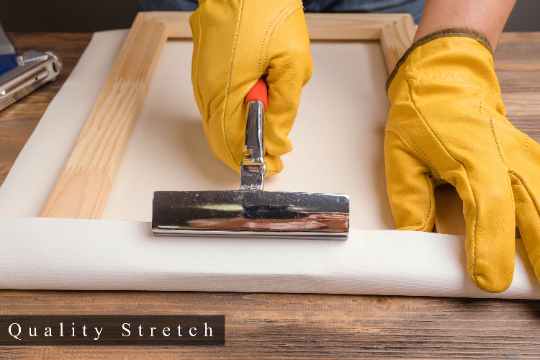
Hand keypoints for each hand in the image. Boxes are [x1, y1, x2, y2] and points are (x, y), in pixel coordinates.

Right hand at [190, 0, 312, 174]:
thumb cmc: (266, 10)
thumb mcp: (291, 63)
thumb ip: (283, 108)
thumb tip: (275, 141)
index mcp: (223, 90)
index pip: (233, 144)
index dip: (254, 162)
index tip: (274, 166)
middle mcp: (205, 89)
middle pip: (220, 139)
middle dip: (248, 154)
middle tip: (274, 157)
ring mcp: (201, 79)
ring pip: (217, 124)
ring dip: (242, 136)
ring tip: (270, 136)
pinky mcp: (204, 71)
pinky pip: (216, 106)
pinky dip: (235, 117)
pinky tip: (255, 114)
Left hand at [385, 30, 539, 292]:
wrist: (447, 78)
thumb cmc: (423, 116)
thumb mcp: (402, 159)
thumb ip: (412, 203)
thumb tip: (417, 242)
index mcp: (471, 158)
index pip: (488, 209)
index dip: (490, 247)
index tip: (490, 281)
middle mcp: (507, 158)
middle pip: (535, 212)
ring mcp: (526, 157)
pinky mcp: (533, 159)